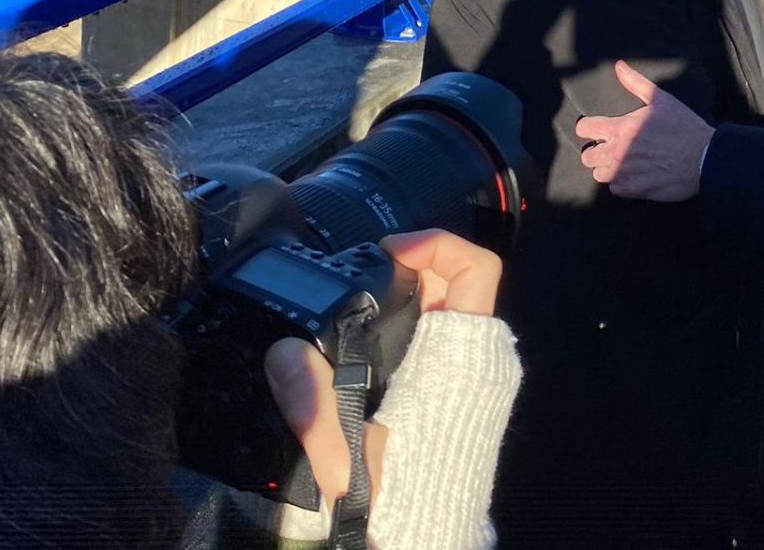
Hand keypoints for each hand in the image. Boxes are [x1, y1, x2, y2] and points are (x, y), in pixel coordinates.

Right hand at [265, 230, 503, 505]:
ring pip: (449, 308)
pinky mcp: (460, 392)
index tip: (390, 249)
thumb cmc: (399, 499)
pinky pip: (443, 337)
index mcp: (461, 360)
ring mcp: (474, 375)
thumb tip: (284, 351)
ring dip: (409, 295)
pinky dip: (411, 324)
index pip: (475, 270)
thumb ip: (316, 404)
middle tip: (360, 270)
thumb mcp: (348, 456)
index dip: (437, 243)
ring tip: (358, 299)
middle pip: (455, 281)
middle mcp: (478, 359)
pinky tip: (369, 341)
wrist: (426, 539)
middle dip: (410, 265)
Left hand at [576, 61, 711, 201]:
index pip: (584, 129)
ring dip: (608, 169)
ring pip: (599, 175)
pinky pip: (615, 189)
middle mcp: (618, 152)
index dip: (588, 128)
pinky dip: (622, 183)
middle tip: (611, 149)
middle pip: (587, 157)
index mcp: (621, 128)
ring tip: (622, 163)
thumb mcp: (661, 99)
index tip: (597, 130)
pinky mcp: (635, 190)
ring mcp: (625, 173)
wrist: (704, 157)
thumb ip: (635, 83)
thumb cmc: (683, 126)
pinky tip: (634, 175)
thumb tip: (618, 65)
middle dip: (597, 151)